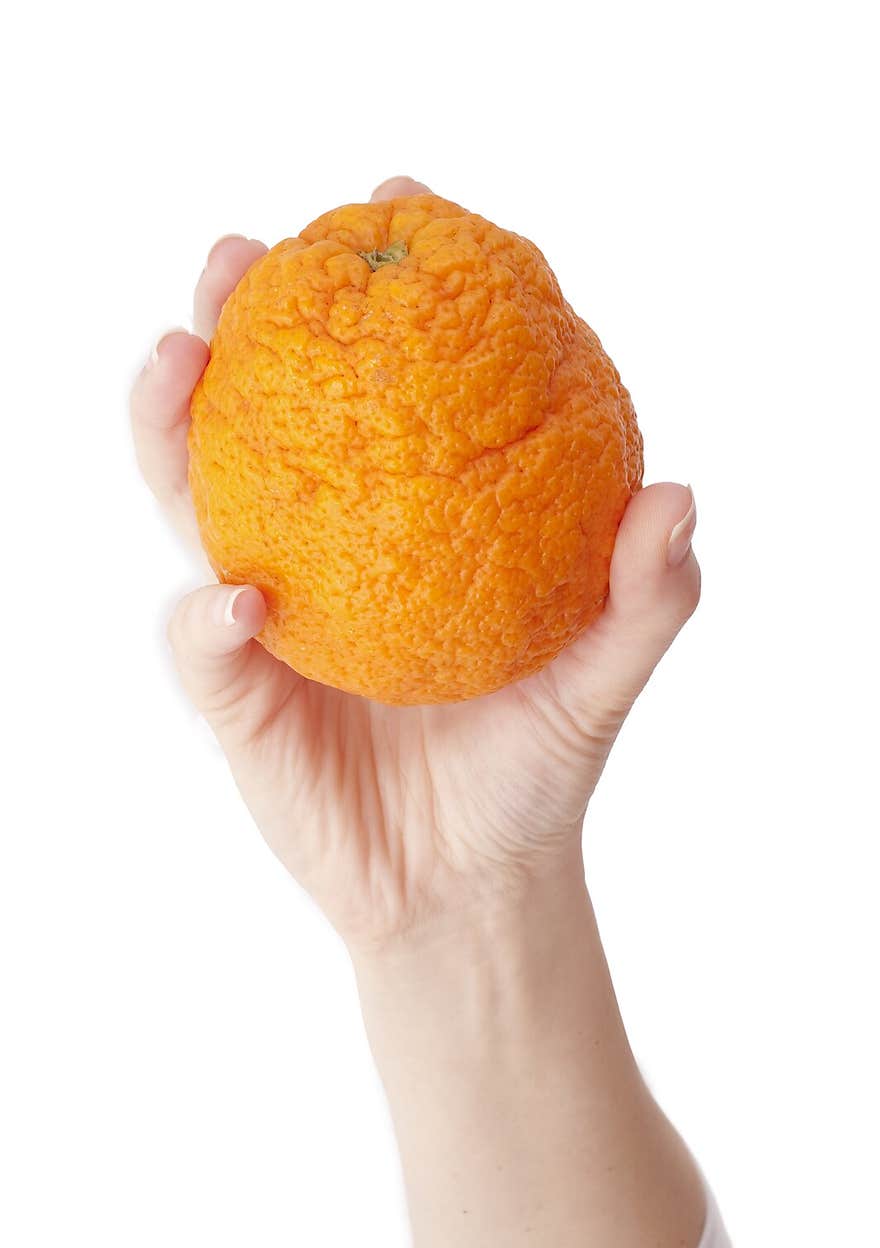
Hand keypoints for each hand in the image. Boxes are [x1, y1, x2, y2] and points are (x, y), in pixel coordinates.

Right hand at [130, 177, 699, 946]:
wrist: (469, 887)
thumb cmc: (533, 773)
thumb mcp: (600, 685)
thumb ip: (645, 600)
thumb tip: (677, 494)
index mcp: (407, 527)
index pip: (387, 390)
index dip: (384, 293)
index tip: (396, 202)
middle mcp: (328, 550)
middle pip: (264, 419)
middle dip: (236, 328)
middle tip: (235, 256)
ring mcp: (268, 615)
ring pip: (199, 504)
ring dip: (171, 430)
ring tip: (173, 360)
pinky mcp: (236, 697)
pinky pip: (204, 650)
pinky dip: (206, 621)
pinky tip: (233, 598)